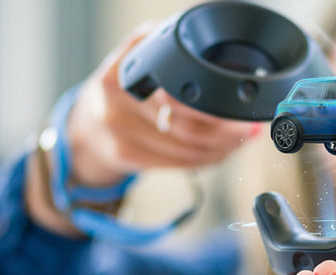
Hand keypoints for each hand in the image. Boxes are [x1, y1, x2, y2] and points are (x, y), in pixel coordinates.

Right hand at [67, 23, 260, 186]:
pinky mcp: (123, 155)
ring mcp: (117, 128)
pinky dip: (204, 160)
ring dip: (221, 148)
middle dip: (227, 131)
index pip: (180, 90)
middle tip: (249, 129)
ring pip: (186, 147)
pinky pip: (177, 162)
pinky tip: (218, 154)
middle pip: (187, 123)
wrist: (86, 123)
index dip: (216, 104)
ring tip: (238, 142)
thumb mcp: (139, 55)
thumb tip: (222, 62)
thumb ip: (169, 50)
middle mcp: (117, 95)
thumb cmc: (125, 88)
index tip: (241, 108)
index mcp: (127, 65)